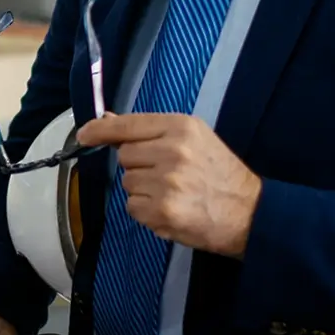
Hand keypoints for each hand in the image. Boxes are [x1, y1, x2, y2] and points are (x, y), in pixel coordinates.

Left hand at [76, 113, 261, 257]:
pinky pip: (133, 207)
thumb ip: (150, 131)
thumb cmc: (220, 174)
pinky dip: (146, 212)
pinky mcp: (162, 210)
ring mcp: (166, 182)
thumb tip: (107, 121)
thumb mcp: (194, 139)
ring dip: (143, 191)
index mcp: (181, 127)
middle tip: (168, 175)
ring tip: (174, 194)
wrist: (250, 213)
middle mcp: (172, 151)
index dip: (100, 130)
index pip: (128, 125)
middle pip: (125, 156)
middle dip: (139, 166)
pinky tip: (171, 210)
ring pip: (128, 183)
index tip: (84, 134)